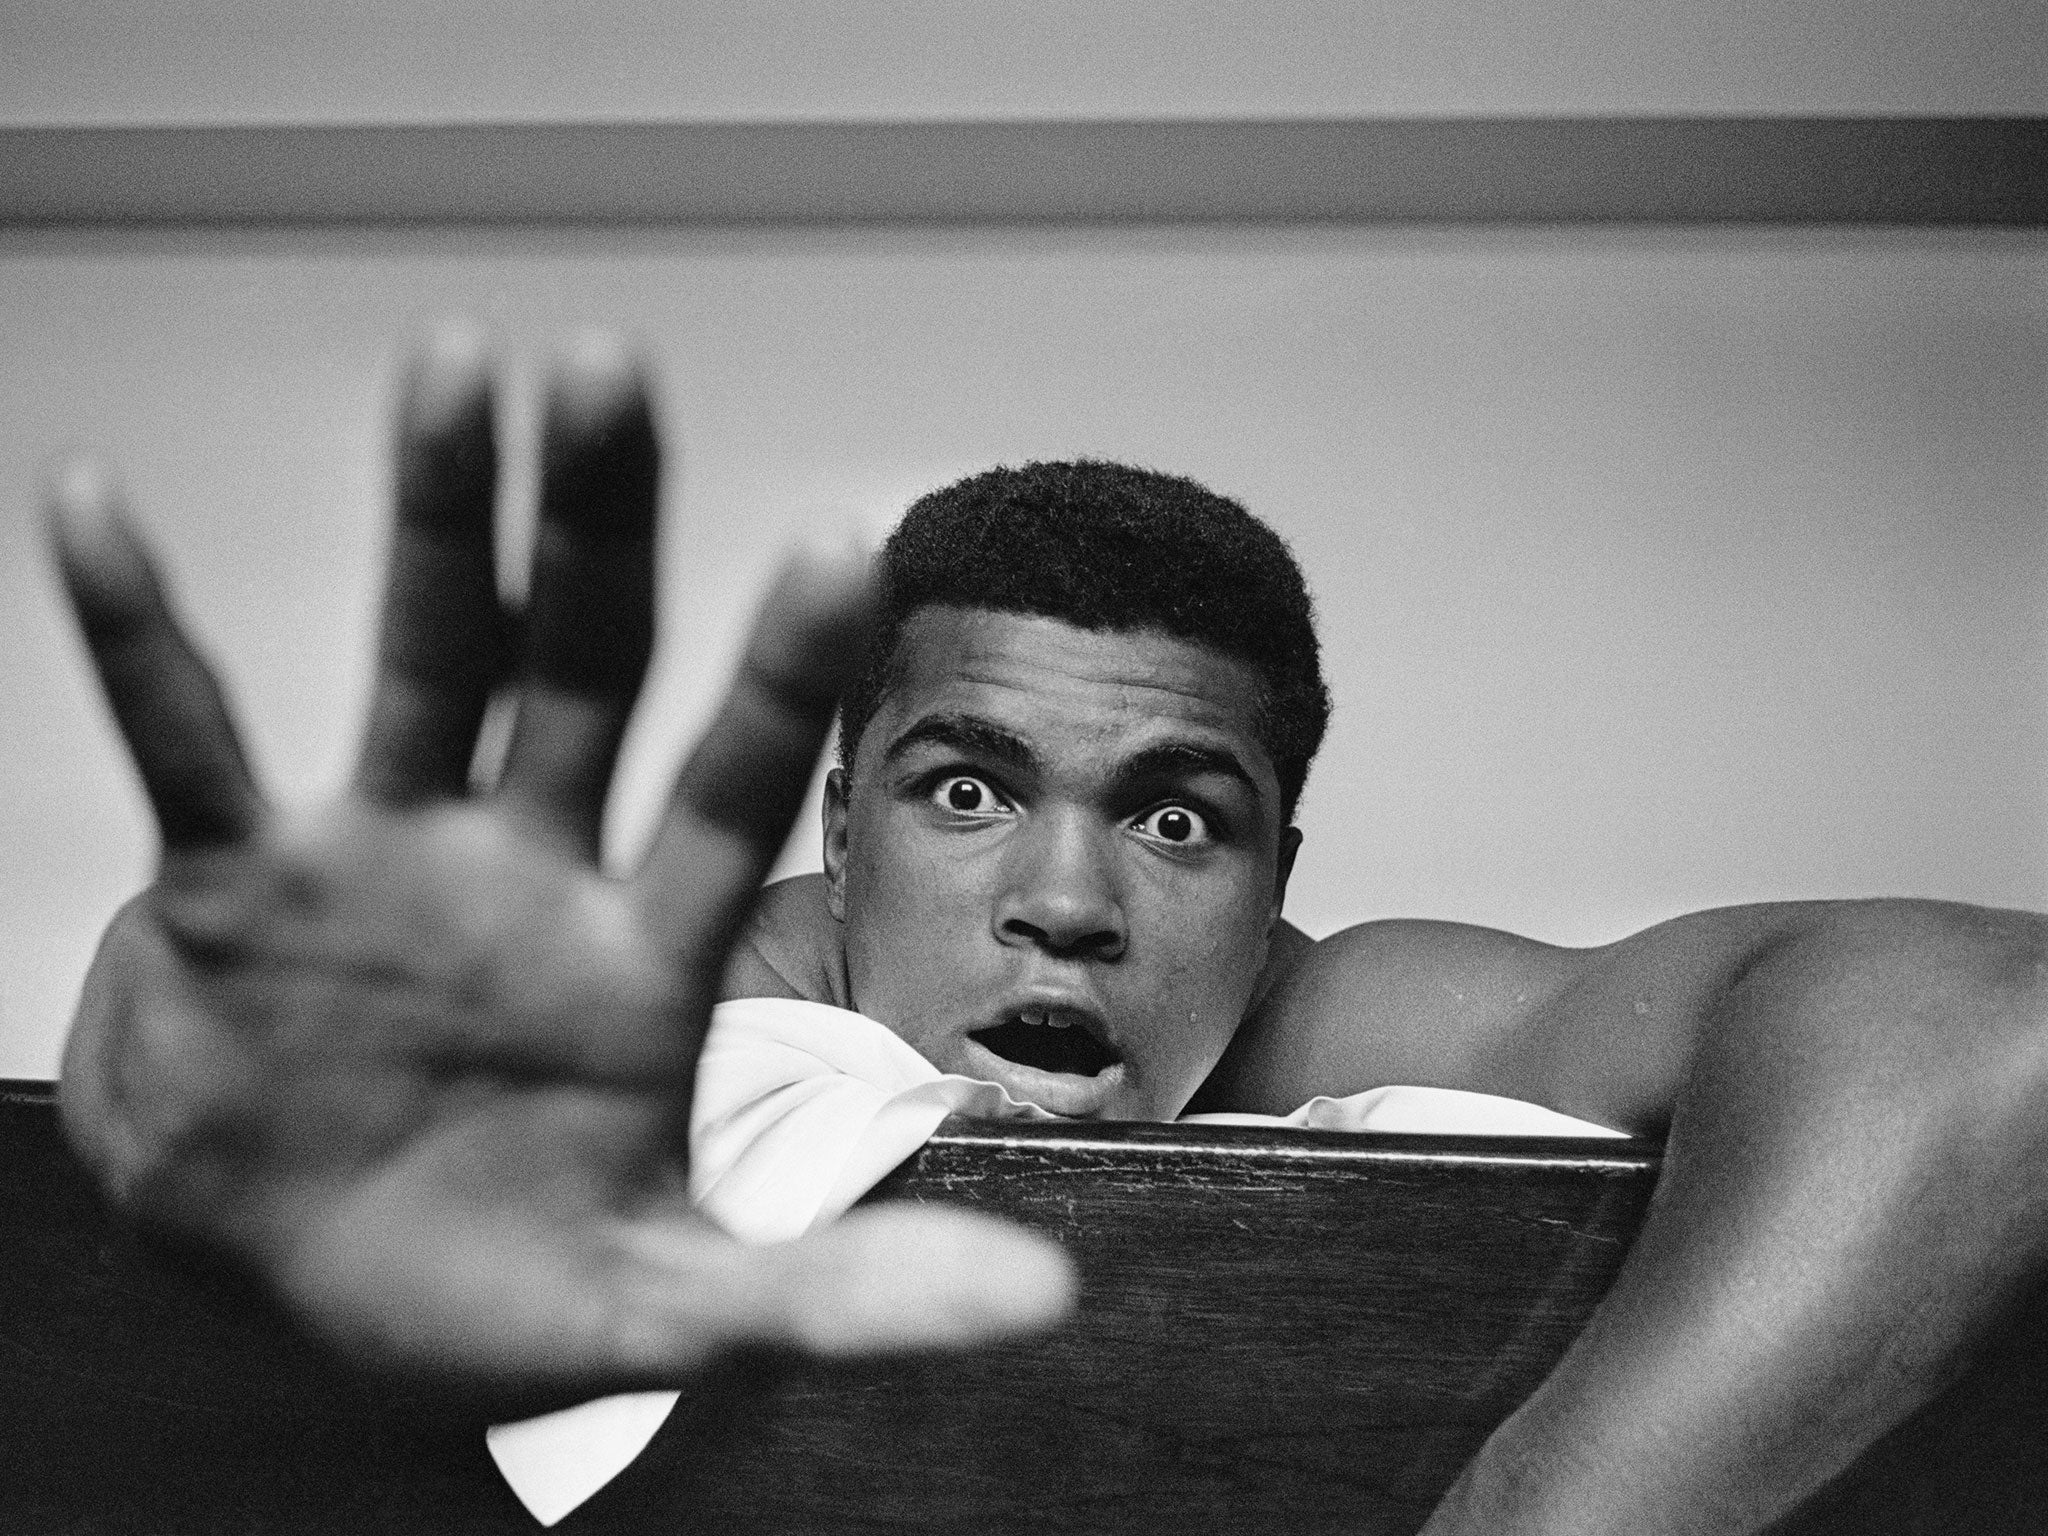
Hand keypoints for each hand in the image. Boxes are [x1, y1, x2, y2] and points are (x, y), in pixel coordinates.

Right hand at [48, 327, 1073, 1390]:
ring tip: (457, 366)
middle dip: (600, 525)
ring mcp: (384, 859)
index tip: (842, 544)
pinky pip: (185, 737)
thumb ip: (844, 1294)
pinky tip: (97, 506)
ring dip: (438, 518)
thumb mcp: (673, 1309)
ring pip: (420, 657)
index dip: (782, 674)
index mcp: (645, 956)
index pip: (733, 787)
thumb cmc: (495, 1296)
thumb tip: (1045, 1304)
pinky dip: (137, 632)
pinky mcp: (235, 883)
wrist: (304, 1306)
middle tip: (617, 371)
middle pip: (581, 667)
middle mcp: (527, 872)